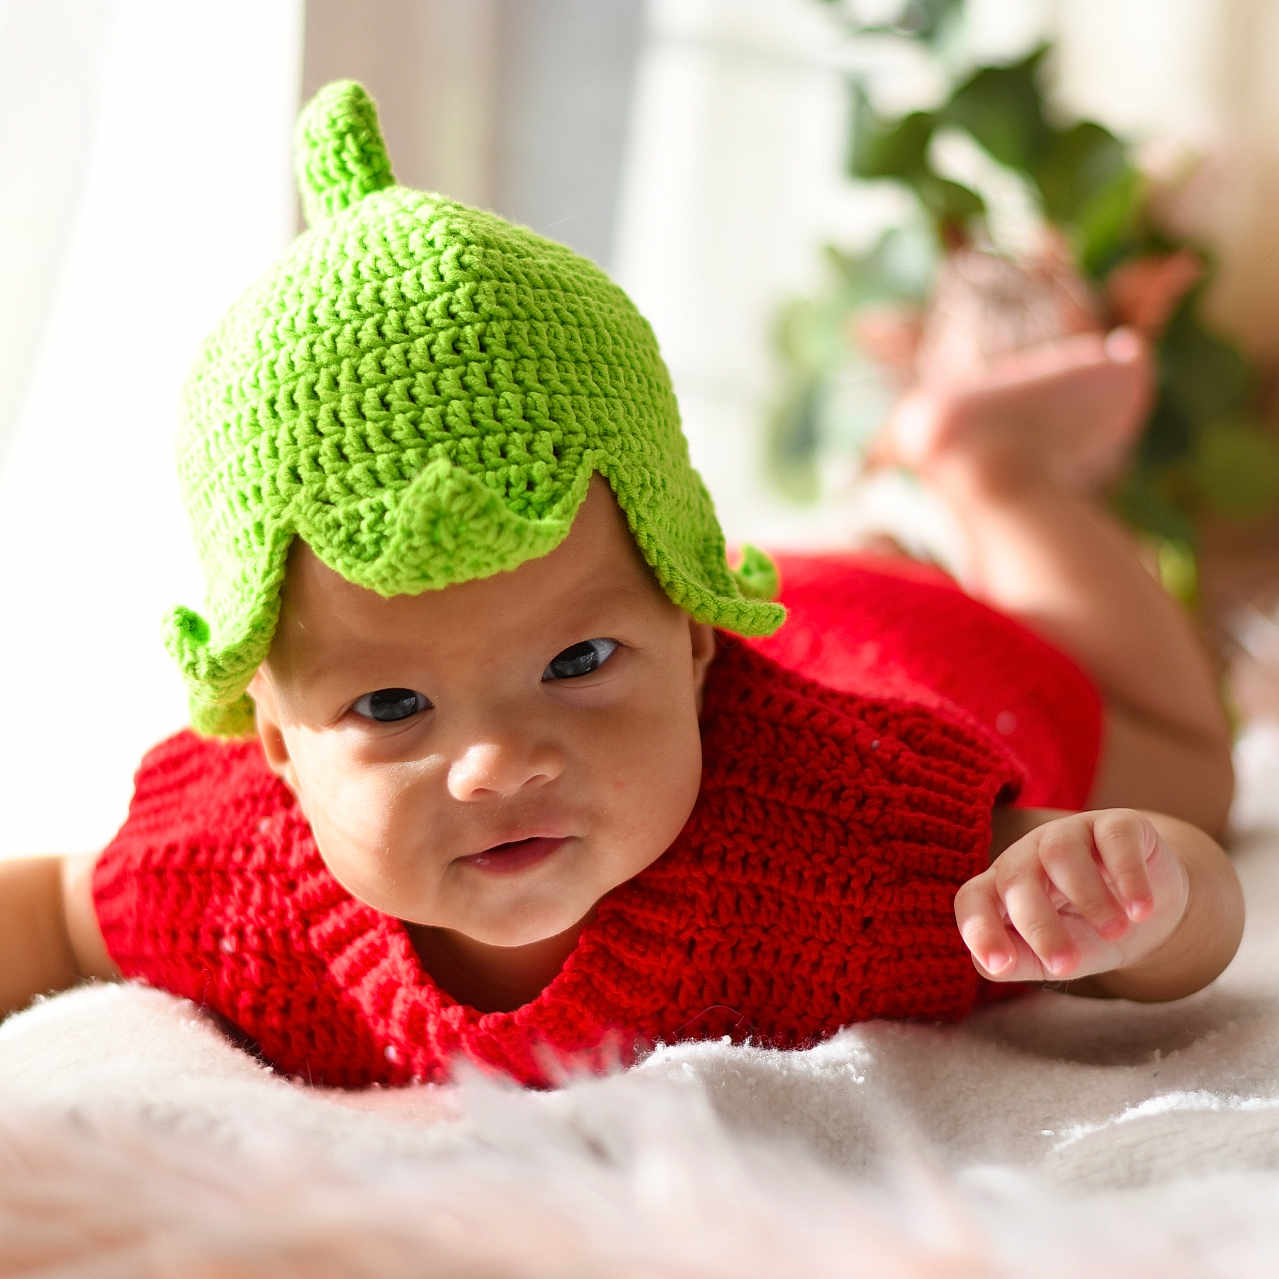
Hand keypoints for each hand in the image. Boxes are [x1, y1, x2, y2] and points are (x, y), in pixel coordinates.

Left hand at [954, 809, 1189, 982]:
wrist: (1149, 909)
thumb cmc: (1088, 933)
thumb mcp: (1055, 956)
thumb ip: (1021, 961)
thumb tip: (993, 966)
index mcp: (1003, 888)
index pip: (973, 899)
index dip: (978, 928)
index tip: (999, 965)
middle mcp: (1028, 855)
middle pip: (1015, 879)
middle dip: (1037, 925)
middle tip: (1067, 964)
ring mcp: (1070, 834)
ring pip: (1060, 852)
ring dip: (1088, 897)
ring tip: (1116, 932)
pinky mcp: (1115, 824)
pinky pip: (1114, 838)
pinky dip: (1127, 875)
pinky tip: (1140, 909)